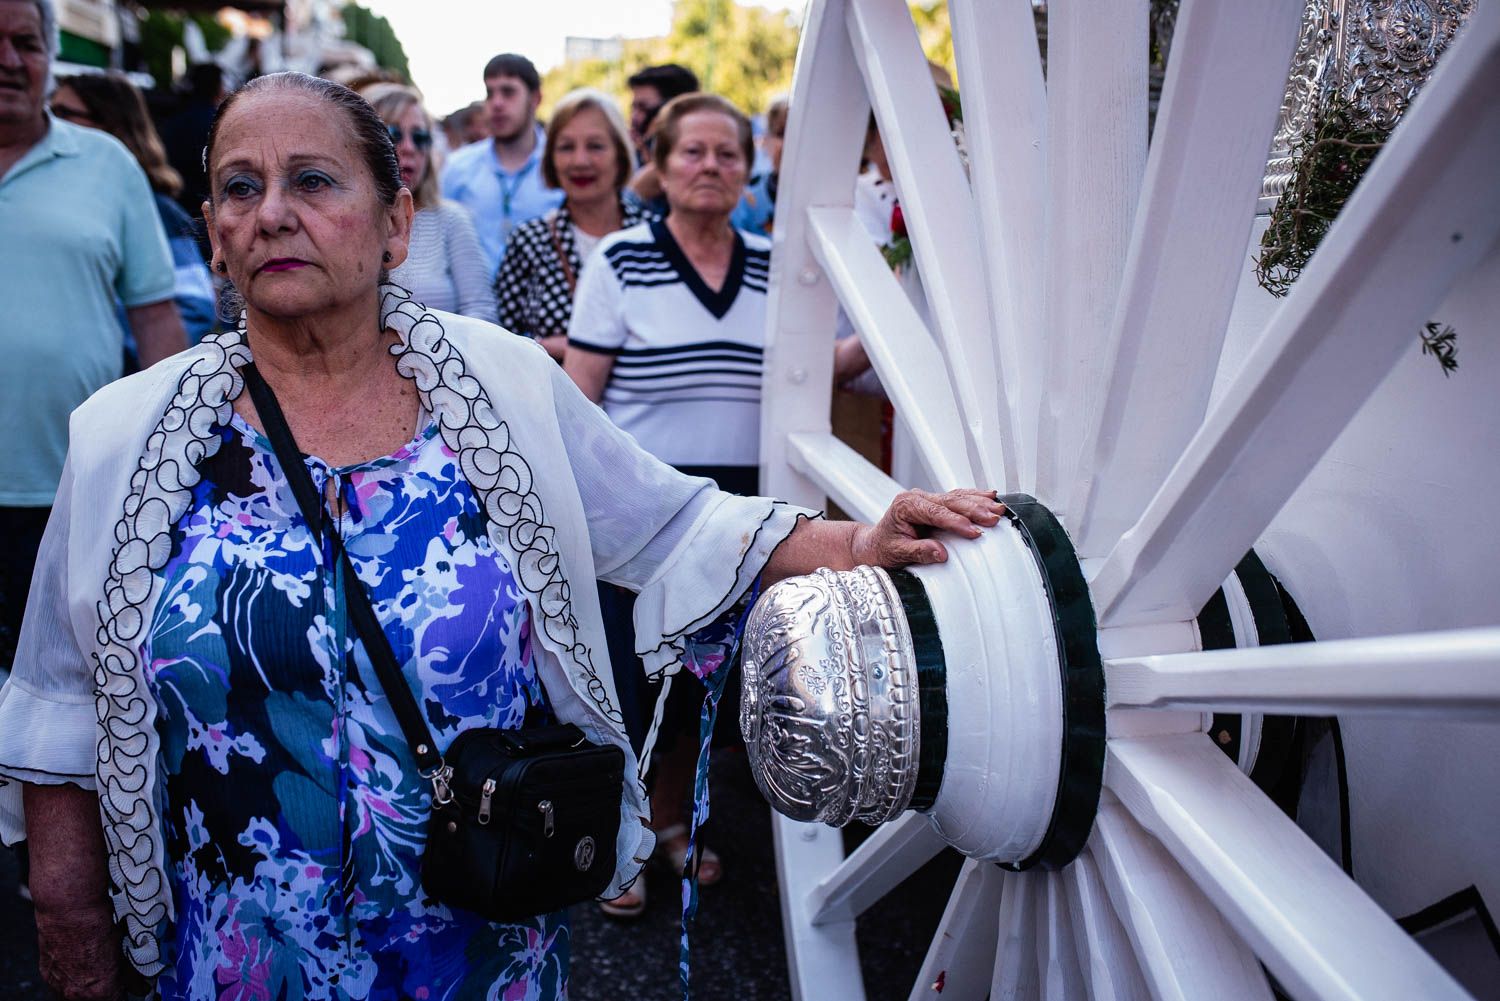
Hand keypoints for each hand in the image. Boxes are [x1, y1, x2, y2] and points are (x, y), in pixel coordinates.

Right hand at [34, 902, 126, 1000]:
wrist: (67, 909)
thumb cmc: (97, 924)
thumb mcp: (122, 950)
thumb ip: (130, 974)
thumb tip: (140, 987)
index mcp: (101, 991)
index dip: (123, 993)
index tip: (129, 988)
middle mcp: (76, 994)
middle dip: (106, 992)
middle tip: (114, 976)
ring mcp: (59, 986)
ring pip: (76, 997)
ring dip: (88, 988)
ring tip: (96, 966)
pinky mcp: (47, 975)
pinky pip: (61, 985)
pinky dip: (72, 978)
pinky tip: (81, 961)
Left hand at [852, 488, 1004, 566]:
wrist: (874, 544)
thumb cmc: (883, 549)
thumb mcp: (897, 554)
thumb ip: (918, 552)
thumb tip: (941, 553)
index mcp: (905, 505)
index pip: (936, 513)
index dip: (957, 522)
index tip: (975, 532)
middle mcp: (917, 497)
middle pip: (950, 501)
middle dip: (975, 510)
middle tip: (994, 518)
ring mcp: (927, 498)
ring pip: (957, 497)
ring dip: (980, 502)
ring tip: (999, 509)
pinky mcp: (935, 502)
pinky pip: (958, 497)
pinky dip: (975, 497)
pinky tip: (991, 497)